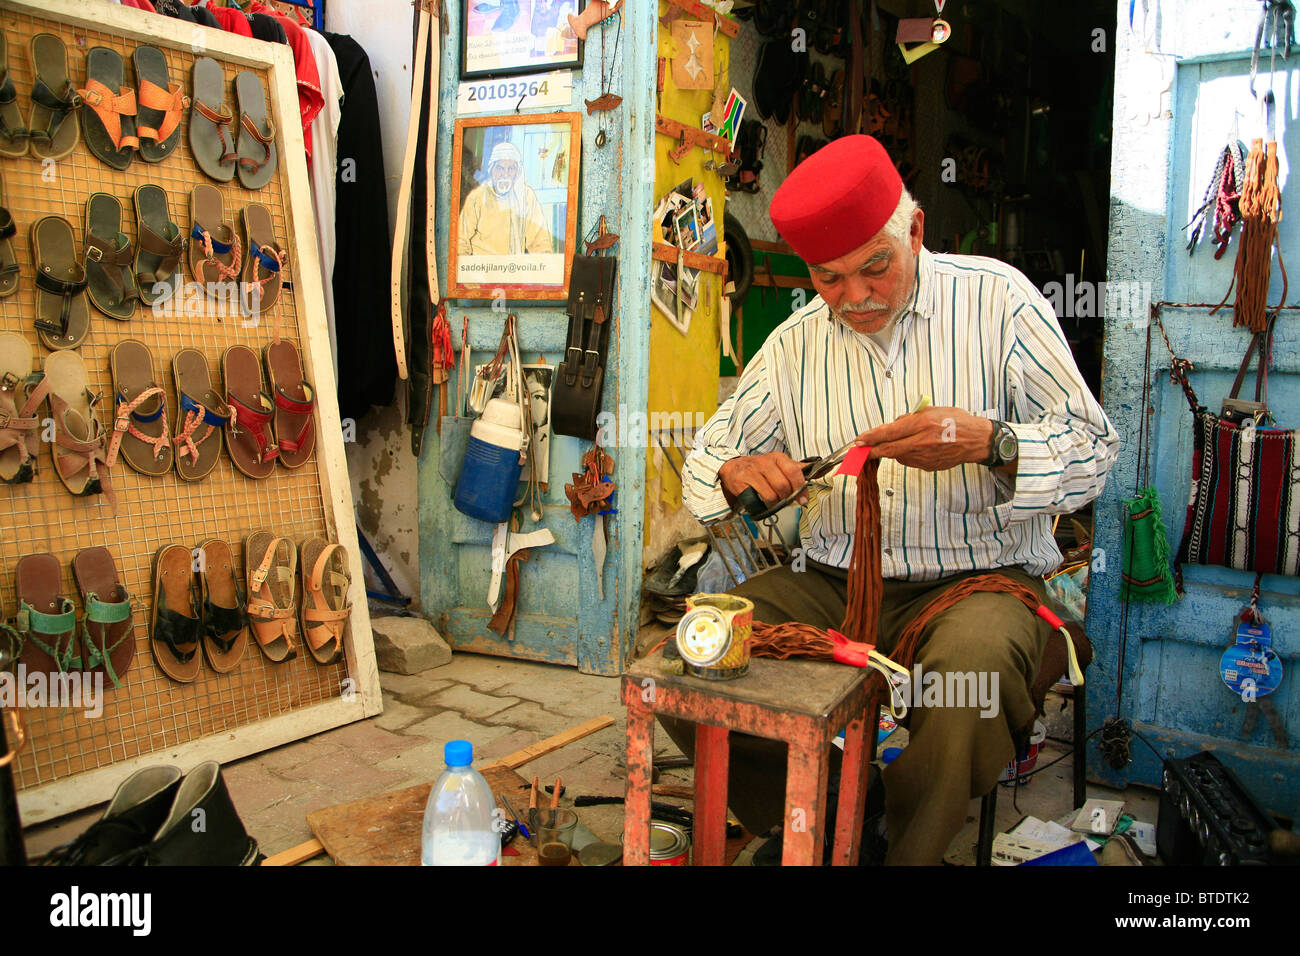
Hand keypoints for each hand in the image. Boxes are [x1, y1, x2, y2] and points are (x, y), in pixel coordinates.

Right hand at [718, 452, 810, 505]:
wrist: (734, 467)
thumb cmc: (761, 469)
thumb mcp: (780, 465)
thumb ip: (800, 469)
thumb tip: (824, 469)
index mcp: (777, 458)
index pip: (793, 472)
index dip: (800, 488)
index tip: (803, 499)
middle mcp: (764, 462)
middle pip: (783, 486)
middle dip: (788, 498)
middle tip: (788, 502)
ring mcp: (752, 472)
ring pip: (771, 495)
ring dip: (775, 504)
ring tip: (774, 503)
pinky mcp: (741, 482)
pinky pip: (757, 499)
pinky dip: (762, 506)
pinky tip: (762, 502)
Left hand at [853, 407, 994, 471]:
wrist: (976, 440)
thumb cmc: (957, 422)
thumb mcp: (932, 410)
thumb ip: (911, 417)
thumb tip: (894, 423)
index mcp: (921, 424)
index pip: (888, 432)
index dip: (870, 437)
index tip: (859, 439)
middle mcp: (921, 442)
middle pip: (888, 449)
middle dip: (870, 450)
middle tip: (858, 451)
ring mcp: (924, 456)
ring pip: (898, 455)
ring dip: (892, 450)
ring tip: (905, 440)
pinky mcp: (928, 466)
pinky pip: (910, 461)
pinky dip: (907, 454)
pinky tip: (917, 447)